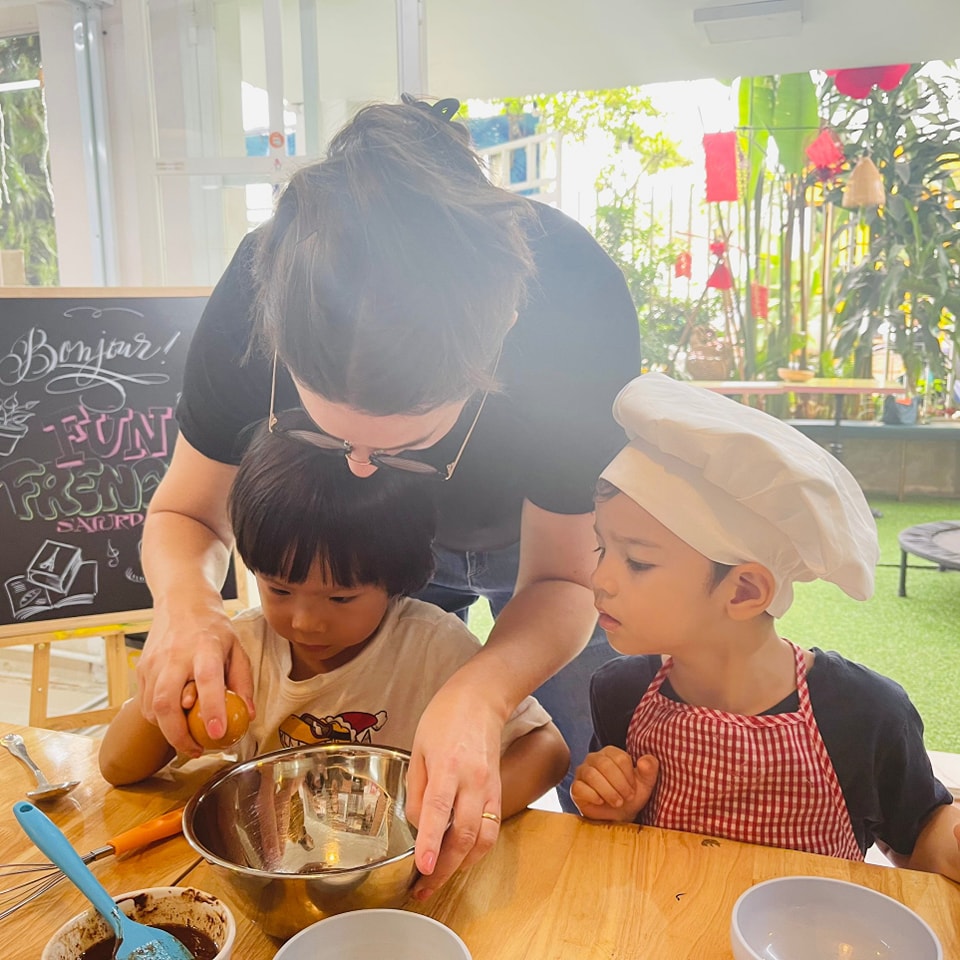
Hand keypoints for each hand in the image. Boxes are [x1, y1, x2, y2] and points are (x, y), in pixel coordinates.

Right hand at [137, 599, 254, 755]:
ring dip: (168, 730)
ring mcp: (153, 663)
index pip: (207, 681)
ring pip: (152, 707)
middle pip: (166, 702)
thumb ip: (243, 682)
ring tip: (188, 738)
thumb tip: (249, 714)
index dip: (212, 709)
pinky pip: (145, 702)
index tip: (218, 733)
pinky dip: (158, 719)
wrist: (181, 601)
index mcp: (205, 648)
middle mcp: (175, 656)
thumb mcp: (237, 648)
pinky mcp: (141, 669)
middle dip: (178, 734)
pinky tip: (173, 720)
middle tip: (197, 750)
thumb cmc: (213, 627)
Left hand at [404, 681, 504, 900]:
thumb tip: (417, 825)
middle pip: (464, 834)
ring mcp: (489, 788)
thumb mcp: (418, 748)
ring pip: (482, 839)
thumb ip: (416, 789)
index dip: (430, 841)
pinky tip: (460, 857)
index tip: (422, 868)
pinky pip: (491, 830)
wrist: (481, 699)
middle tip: (423, 888)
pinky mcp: (497, 792)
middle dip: (444, 867)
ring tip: (439, 878)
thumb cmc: (445, 718)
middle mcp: (473, 781)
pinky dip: (476, 850)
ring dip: (462, 865)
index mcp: (447, 766)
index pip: (438, 809)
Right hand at [571, 747, 658, 821]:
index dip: (629, 776)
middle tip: (628, 797)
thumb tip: (645, 761)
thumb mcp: (645, 783)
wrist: (619, 815)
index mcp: (610, 753)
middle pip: (604, 764)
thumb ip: (649, 768)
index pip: (620, 757)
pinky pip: (580, 788)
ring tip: (618, 802)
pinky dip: (593, 796)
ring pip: (592, 775)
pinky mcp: (575, 788)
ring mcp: (582, 772)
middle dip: (619, 784)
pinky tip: (601, 802)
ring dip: (608, 791)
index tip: (633, 788)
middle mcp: (593, 758)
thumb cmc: (630, 795)